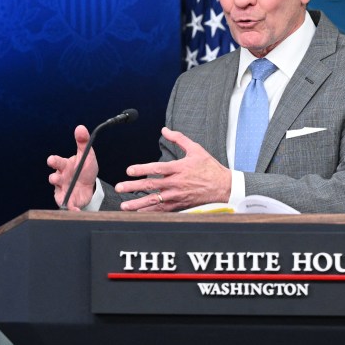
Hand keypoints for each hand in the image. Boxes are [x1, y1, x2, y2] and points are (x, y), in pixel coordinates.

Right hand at [47, 125, 98, 209]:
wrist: (90, 185)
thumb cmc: (84, 169)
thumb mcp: (86, 155)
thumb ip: (83, 142)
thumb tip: (80, 127)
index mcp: (64, 166)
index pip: (56, 162)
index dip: (53, 161)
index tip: (52, 161)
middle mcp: (60, 178)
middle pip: (53, 178)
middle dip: (54, 178)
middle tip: (56, 178)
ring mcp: (62, 189)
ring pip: (57, 191)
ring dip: (61, 193)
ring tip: (66, 196)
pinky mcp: (67, 200)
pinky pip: (67, 205)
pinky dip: (71, 208)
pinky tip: (77, 211)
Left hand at [116, 127, 230, 211]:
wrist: (224, 187)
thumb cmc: (210, 168)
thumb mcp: (196, 149)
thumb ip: (179, 139)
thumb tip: (165, 130)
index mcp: (179, 168)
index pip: (157, 169)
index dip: (142, 169)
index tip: (129, 171)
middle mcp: (176, 183)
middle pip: (151, 186)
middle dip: (133, 187)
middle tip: (119, 188)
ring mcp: (177, 196)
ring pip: (154, 201)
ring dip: (138, 204)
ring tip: (124, 205)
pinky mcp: (180, 205)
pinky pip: (162, 210)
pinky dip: (150, 213)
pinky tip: (138, 214)